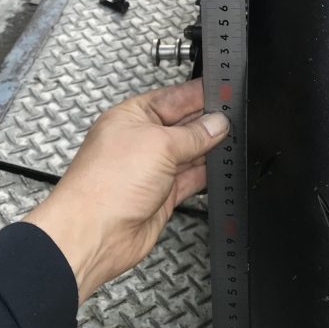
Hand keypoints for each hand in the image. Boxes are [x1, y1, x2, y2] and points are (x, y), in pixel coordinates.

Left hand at [22, 78, 228, 302]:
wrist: (93, 235)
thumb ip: (192, 134)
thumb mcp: (158, 145)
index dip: (198, 94)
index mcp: (132, 116)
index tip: (223, 91)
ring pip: (189, 152)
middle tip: (234, 117)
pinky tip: (221, 167)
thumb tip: (216, 123)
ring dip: (209, 148)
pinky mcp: (161, 195)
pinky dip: (206, 173)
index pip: (173, 97)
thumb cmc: (104, 185)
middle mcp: (141, 140)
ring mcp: (151, 169)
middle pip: (183, 124)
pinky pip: (190, 179)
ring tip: (234, 139)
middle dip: (207, 121)